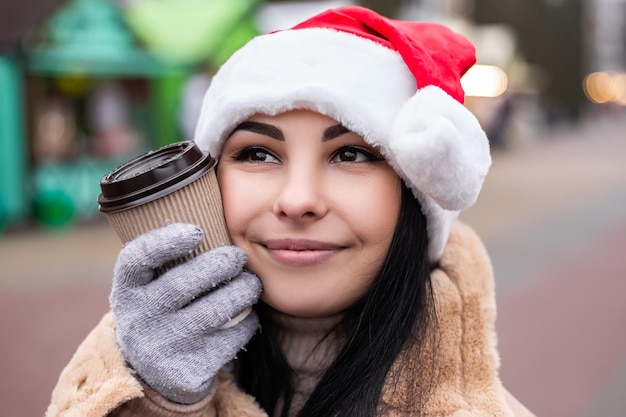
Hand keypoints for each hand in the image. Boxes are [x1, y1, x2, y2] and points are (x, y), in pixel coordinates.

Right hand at [109, 223, 261, 403]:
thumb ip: (171, 259)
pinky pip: (230, 337)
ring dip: (242, 291)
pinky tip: (247, 314)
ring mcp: (162, 348)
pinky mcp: (188, 371)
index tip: (197, 230)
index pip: (136, 259)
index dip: (165, 241)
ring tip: (251, 283)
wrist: (152, 373)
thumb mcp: (151, 285)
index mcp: (126, 289)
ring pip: (214, 311)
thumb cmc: (162, 309)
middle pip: (183, 284)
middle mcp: (138, 319)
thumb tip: (211, 213)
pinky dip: (247, 321)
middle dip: (220, 264)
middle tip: (238, 256)